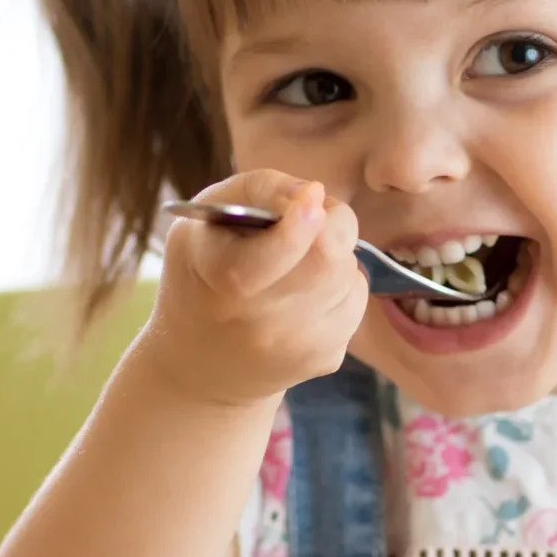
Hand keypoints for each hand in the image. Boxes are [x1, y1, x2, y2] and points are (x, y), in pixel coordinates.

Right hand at [139, 170, 368, 407]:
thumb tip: (313, 193)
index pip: (280, 249)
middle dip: (335, 224)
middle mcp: (262, 323)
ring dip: (338, 255)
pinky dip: (342, 286)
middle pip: (330, 259)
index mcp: (224, 279)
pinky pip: (356, 302)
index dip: (303, 219)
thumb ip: (256, 190)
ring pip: (350, 277)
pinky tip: (309, 291)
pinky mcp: (325, 360)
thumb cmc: (203, 277)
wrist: (200, 366)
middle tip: (315, 217)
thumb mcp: (204, 221)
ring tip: (303, 260)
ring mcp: (297, 347)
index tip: (311, 196)